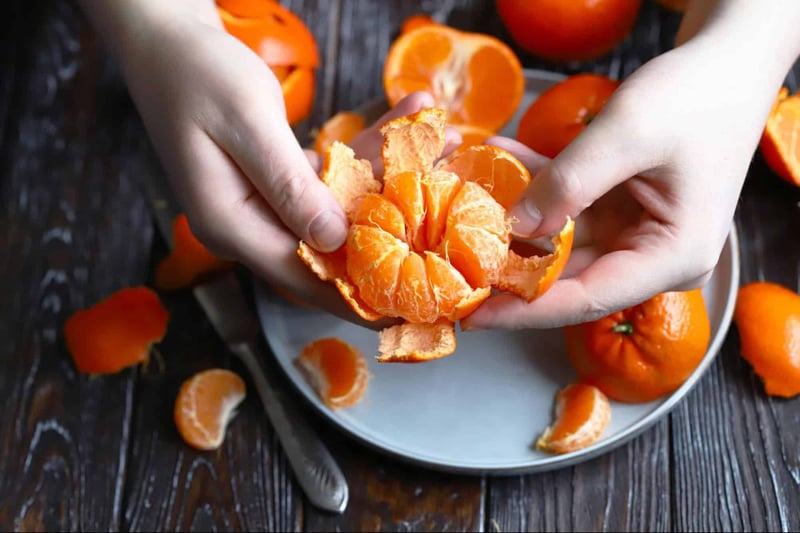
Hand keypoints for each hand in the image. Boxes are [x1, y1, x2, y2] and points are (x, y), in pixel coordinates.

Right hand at [100, 0, 462, 326]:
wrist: (166, 40)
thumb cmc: (197, 74)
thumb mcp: (246, 123)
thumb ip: (289, 184)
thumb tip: (334, 239)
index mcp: (230, 224)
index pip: (300, 277)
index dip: (353, 296)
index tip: (404, 307)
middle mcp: (247, 224)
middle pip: (328, 247)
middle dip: (389, 229)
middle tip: (445, 218)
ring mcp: (261, 203)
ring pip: (336, 208)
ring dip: (388, 178)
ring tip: (442, 140)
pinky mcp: (275, 180)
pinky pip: (329, 178)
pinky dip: (365, 154)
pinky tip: (403, 122)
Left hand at [462, 36, 786, 329]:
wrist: (727, 67)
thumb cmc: (695, 97)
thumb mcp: (628, 134)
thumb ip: (569, 184)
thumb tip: (513, 228)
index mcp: (672, 257)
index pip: (585, 298)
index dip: (524, 309)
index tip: (473, 314)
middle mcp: (652, 258)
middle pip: (567, 278)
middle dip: (508, 264)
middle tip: (450, 262)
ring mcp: (634, 236)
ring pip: (558, 242)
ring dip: (514, 217)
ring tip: (464, 199)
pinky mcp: (618, 213)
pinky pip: (565, 210)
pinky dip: (534, 187)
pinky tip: (499, 158)